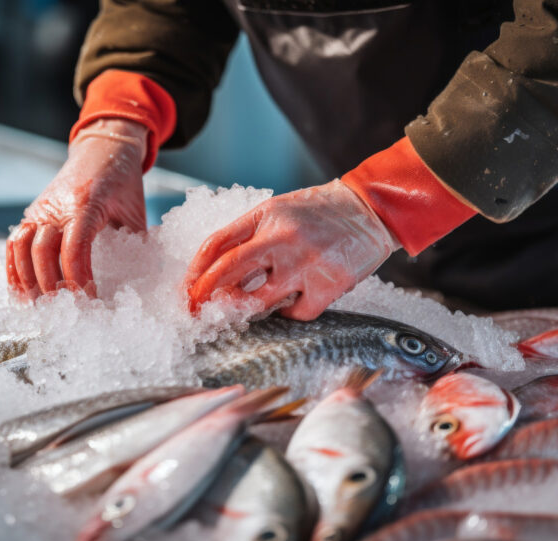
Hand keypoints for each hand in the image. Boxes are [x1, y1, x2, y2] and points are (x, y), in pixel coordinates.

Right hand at [6, 118, 147, 297]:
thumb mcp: (135, 212)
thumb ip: (135, 246)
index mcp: (86, 202)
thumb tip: (141, 284)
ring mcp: (39, 208)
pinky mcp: (31, 212)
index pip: (74, 246)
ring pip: (21, 247)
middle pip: (42, 251)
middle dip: (51, 285)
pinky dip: (13, 268)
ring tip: (40, 306)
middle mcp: (56, 205)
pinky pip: (14, 242)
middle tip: (66, 310)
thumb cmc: (123, 181)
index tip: (89, 299)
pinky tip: (21, 292)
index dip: (78, 277)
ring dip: (27, 280)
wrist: (102, 147)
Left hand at [185, 180, 398, 319]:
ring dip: (247, 308)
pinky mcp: (327, 285)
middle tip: (197, 312)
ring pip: (258, 301)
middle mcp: (282, 237)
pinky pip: (294, 314)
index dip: (195, 272)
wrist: (370, 211)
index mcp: (265, 215)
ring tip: (252, 303)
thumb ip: (249, 235)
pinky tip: (295, 300)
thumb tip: (215, 274)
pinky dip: (289, 312)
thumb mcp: (278, 210)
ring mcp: (305, 262)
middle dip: (204, 296)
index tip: (187, 291)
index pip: (216, 245)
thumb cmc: (319, 213)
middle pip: (227, 272)